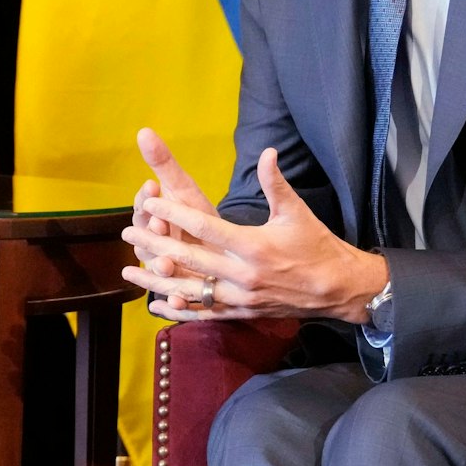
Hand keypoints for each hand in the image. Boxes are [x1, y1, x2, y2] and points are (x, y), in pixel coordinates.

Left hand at [121, 142, 385, 323]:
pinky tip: (156, 304)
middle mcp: (242, 275)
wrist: (339, 289)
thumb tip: (268, 151)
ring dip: (156, 281)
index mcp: (253, 247)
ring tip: (128, 271)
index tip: (152, 202)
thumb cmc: (317, 246)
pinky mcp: (241, 313)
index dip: (175, 214)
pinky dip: (179, 310)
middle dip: (155, 246)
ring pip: (189, 291)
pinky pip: (204, 314)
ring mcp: (240, 298)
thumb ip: (276, 183)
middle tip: (127, 234)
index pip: (204, 228)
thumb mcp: (297, 212)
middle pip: (189, 259)